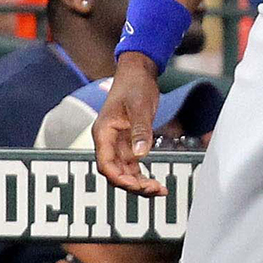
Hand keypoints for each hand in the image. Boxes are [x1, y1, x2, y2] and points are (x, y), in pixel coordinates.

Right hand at [94, 52, 168, 194]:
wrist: (138, 71)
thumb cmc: (135, 85)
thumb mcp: (139, 107)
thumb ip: (140, 131)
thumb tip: (141, 156)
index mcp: (103, 132)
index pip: (105, 163)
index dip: (119, 178)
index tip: (136, 186)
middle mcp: (107, 141)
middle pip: (115, 172)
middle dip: (133, 185)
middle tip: (155, 190)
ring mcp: (117, 143)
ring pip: (124, 172)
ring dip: (139, 184)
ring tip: (160, 190)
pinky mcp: (128, 143)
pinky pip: (133, 166)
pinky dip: (142, 176)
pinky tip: (156, 184)